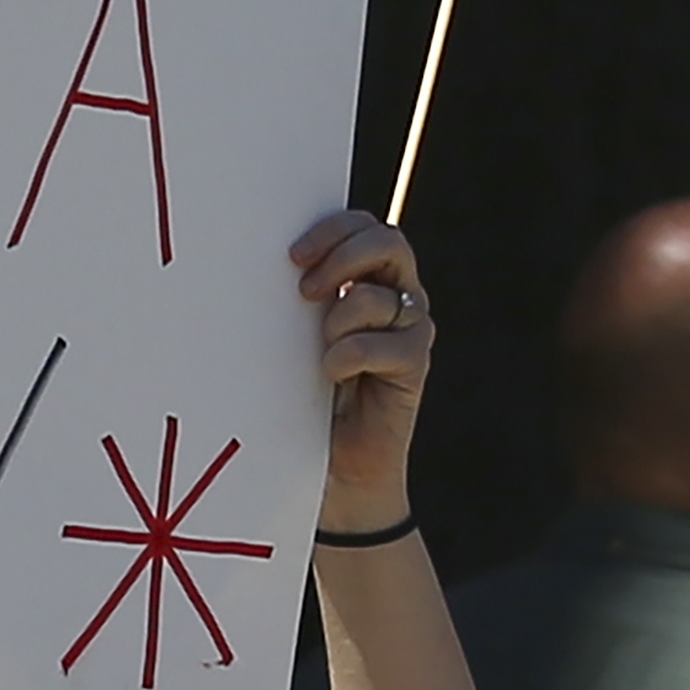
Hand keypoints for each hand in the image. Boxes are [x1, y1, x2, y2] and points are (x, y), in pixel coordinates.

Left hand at [292, 211, 431, 534]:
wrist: (333, 465)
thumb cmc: (301, 392)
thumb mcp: (293, 333)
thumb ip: (299, 293)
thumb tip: (273, 260)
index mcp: (366, 276)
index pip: (363, 225)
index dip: (333, 229)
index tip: (292, 255)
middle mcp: (396, 296)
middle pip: (389, 242)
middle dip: (343, 259)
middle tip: (305, 291)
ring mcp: (410, 331)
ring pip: (382, 296)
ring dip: (340, 319)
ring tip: (319, 350)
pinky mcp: (415, 367)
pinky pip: (389, 344)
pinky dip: (350, 356)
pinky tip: (332, 376)